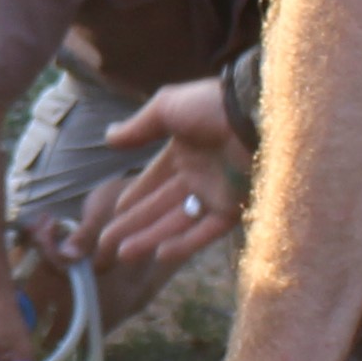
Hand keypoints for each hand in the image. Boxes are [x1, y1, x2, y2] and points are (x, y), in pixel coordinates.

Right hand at [85, 110, 239, 285]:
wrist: (256, 113)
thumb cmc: (211, 105)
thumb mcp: (167, 108)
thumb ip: (139, 127)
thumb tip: (108, 137)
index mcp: (183, 152)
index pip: (153, 181)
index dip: (133, 198)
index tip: (114, 214)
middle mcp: (198, 175)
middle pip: (158, 207)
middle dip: (131, 226)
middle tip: (105, 245)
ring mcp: (215, 193)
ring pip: (176, 223)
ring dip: (149, 239)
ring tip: (122, 255)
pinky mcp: (233, 207)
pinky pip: (205, 231)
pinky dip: (184, 243)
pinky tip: (160, 254)